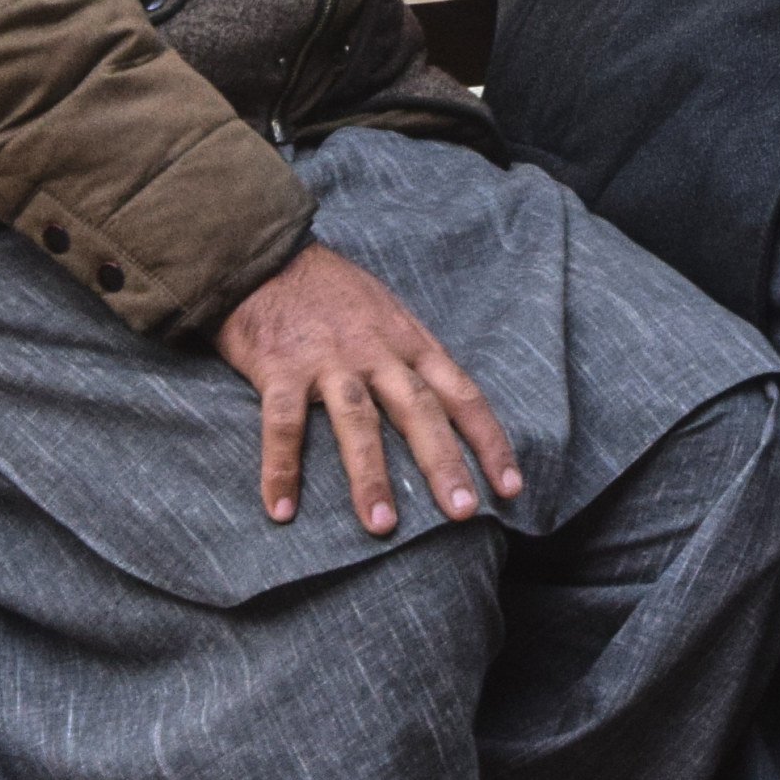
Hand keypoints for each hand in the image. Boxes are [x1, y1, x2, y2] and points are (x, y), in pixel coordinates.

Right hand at [216, 241, 521, 533]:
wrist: (267, 254)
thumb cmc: (332, 293)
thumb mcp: (389, 314)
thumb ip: (412, 359)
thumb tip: (445, 407)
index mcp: (410, 342)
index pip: (462, 394)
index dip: (488, 440)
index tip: (511, 485)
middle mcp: (378, 351)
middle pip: (420, 411)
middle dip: (444, 463)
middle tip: (463, 512)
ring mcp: (330, 360)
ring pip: (358, 421)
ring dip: (369, 474)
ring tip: (380, 525)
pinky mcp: (280, 367)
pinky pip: (282, 424)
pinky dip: (281, 468)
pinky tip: (281, 510)